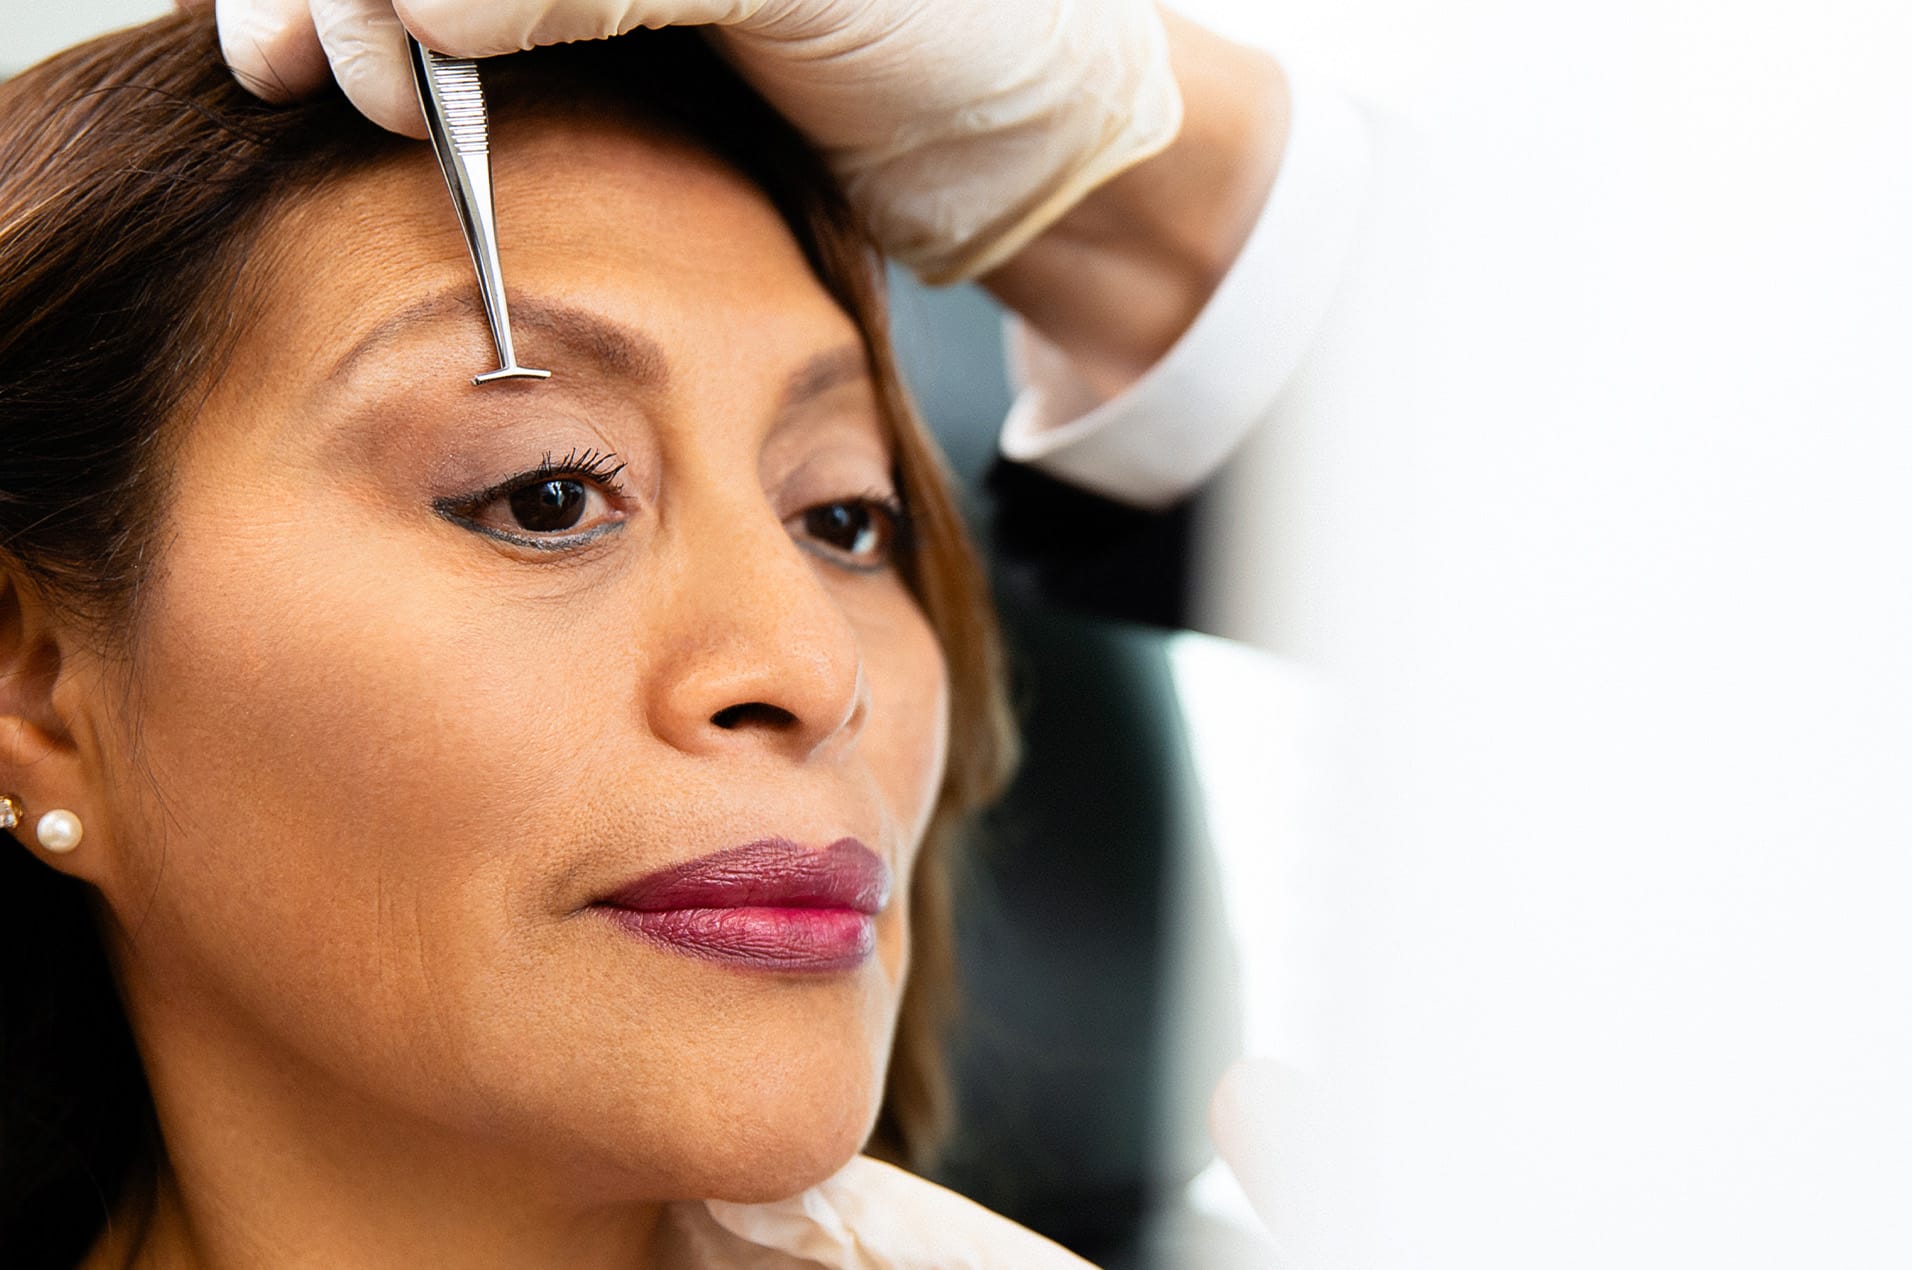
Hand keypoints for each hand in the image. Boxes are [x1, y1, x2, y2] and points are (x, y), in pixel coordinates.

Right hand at [205, 0, 1181, 282]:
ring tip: (288, 79)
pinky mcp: (614, 38)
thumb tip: (420, 4)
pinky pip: (475, 32)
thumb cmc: (959, 29)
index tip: (349, 32)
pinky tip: (347, 94)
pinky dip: (401, 60)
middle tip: (306, 71)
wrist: (1029, 143)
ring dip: (338, 16)